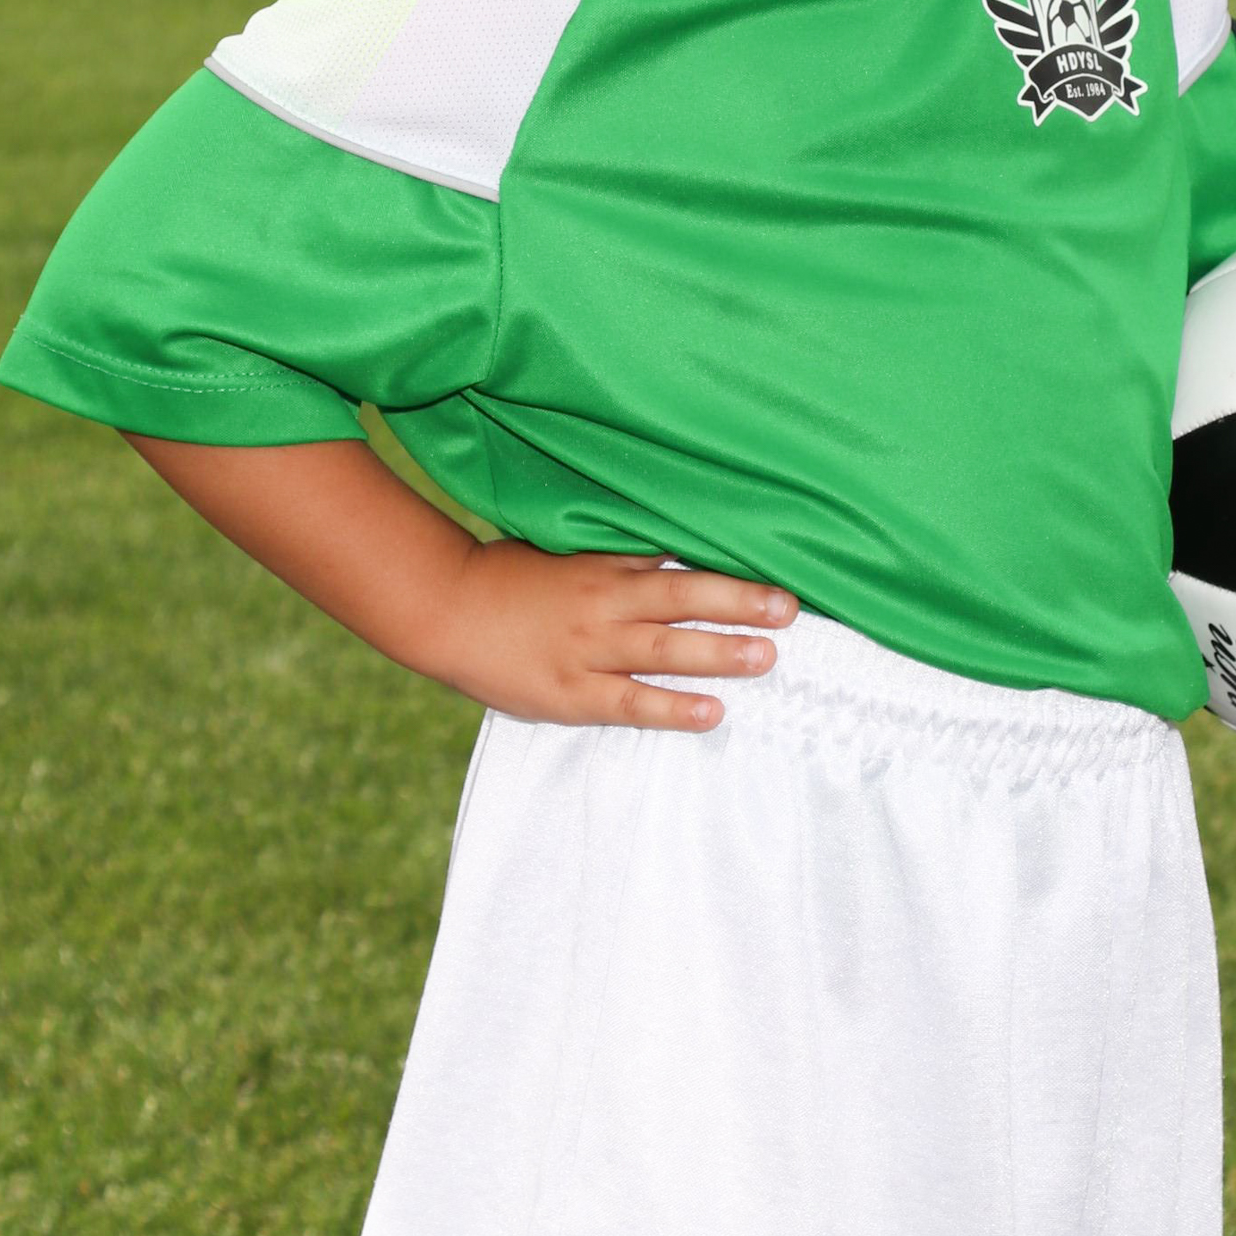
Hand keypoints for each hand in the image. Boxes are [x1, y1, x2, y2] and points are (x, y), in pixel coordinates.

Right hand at [122, 433, 795, 733]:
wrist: (442, 609)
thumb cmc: (504, 573)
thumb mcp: (561, 541)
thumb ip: (614, 537)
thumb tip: (669, 522)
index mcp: (604, 562)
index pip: (677, 560)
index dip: (730, 561)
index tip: (781, 559)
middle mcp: (604, 603)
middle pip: (684, 598)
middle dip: (741, 601)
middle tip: (793, 606)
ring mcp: (589, 652)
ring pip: (666, 651)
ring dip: (720, 653)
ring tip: (769, 656)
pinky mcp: (571, 694)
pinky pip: (630, 703)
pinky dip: (673, 709)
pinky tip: (713, 713)